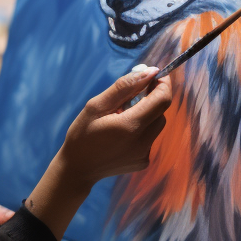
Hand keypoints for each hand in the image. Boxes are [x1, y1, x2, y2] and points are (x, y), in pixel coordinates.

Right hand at [25, 67, 171, 238]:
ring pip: (157, 124)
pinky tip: (122, 134)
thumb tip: (150, 71)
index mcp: (131, 126)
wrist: (77, 169)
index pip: (162, 99)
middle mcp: (143, 142)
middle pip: (161, 111)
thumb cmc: (82, 134)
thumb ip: (125, 87)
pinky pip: (150, 138)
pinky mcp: (144, 162)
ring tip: (123, 116)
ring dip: (147, 114)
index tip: (154, 74)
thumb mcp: (96, 105)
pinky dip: (142, 130)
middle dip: (152, 98)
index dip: (163, 83)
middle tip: (132, 94)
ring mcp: (145, 154)